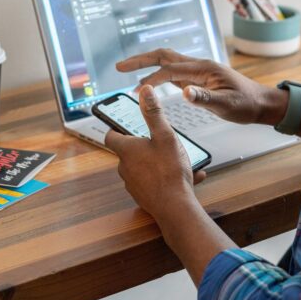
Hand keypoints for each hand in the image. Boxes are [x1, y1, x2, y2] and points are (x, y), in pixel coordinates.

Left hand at [104, 85, 205, 219]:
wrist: (175, 208)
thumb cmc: (169, 171)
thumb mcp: (165, 136)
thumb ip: (154, 113)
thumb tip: (145, 91)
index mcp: (127, 150)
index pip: (111, 136)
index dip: (116, 129)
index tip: (124, 124)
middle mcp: (125, 167)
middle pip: (129, 152)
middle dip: (144, 146)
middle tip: (161, 141)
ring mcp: (133, 184)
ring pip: (144, 167)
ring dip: (159, 162)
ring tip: (181, 160)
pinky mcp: (144, 197)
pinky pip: (155, 182)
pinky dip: (167, 177)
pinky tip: (189, 177)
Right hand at [116, 48, 287, 125]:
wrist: (262, 103)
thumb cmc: (247, 104)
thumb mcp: (228, 105)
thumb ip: (205, 99)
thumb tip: (184, 93)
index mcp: (203, 69)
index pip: (169, 69)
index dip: (150, 76)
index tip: (134, 85)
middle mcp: (198, 66)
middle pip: (163, 56)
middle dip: (140, 60)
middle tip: (119, 66)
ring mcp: (197, 71)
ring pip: (167, 62)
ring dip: (146, 65)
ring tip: (127, 71)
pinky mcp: (198, 79)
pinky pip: (173, 72)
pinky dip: (157, 74)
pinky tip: (150, 82)